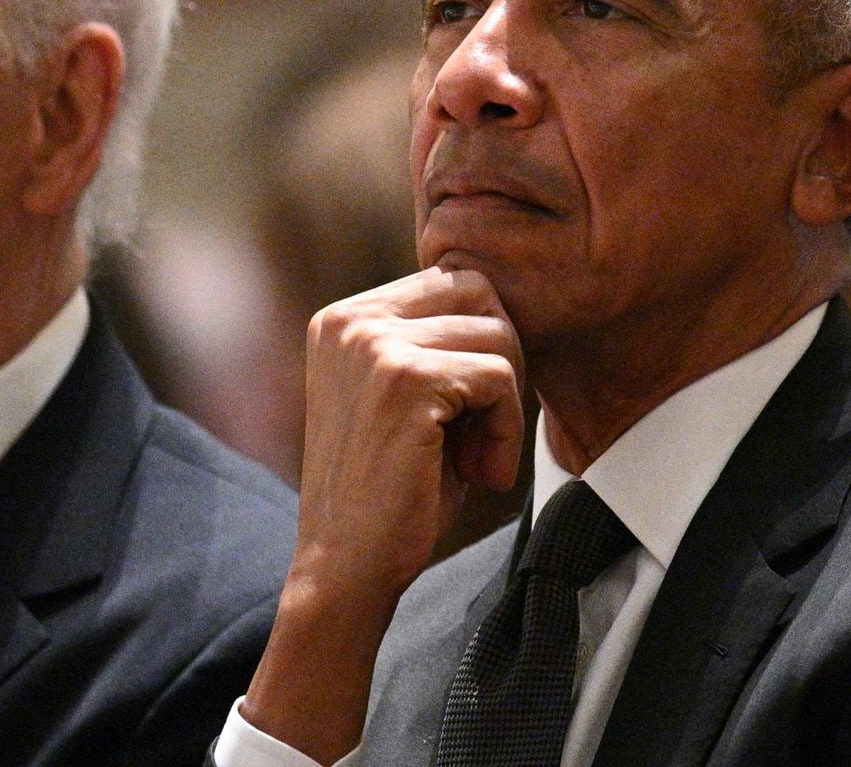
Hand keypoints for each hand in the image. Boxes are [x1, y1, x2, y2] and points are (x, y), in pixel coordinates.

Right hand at [296, 265, 523, 600]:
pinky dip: (507, 432)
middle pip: (477, 292)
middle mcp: (350, 320)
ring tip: (478, 460)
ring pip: (496, 335)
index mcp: (342, 319)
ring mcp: (374, 345)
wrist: (346, 566)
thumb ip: (436, 346)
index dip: (481, 345)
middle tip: (487, 429)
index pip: (449, 284)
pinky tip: (483, 474)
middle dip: (501, 358)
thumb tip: (508, 309)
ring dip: (505, 405)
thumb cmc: (387, 491)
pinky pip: (499, 378)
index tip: (470, 412)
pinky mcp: (405, 379)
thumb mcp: (403, 399)